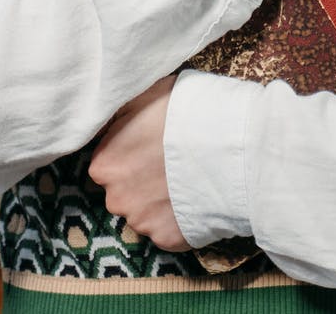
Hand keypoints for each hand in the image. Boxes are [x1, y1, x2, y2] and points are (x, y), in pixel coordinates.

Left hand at [87, 76, 187, 251]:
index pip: (108, 165)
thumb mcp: (145, 95)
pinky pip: (169, 231)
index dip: (131, 155)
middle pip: (124, 193)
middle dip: (143, 182)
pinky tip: (197, 199)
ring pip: (146, 214)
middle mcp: (116, 198)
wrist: (230, 147)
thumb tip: (110, 117)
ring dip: (162, 203)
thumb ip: (120, 115)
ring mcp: (142, 223)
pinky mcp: (168, 240)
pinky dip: (180, 219)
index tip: (151, 148)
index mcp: (105, 164)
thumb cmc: (187, 113)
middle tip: (172, 165)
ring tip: (189, 181)